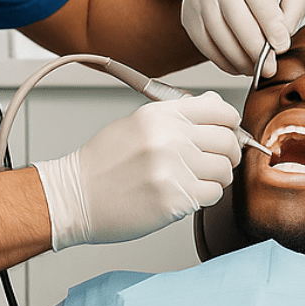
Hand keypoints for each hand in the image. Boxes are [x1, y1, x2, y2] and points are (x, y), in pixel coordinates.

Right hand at [34, 92, 242, 250]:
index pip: (219, 110)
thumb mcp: (138, 123)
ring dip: (217, 177)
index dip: (230, 123)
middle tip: (218, 160)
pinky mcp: (174, 199)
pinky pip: (213, 194)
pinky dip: (206, 196)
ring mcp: (172, 170)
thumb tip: (217, 106)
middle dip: (228, 153)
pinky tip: (188, 193)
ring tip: (198, 179)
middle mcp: (168, 138)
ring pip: (224, 170)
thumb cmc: (103, 163)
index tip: (228, 132)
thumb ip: (179, 114)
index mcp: (160, 115)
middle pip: (227, 141)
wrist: (74, 197)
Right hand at [180, 0, 304, 76]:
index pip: (262, 5)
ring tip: (255, 68)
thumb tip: (283, 37)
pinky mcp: (188, 15)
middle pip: (239, 24)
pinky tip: (237, 63)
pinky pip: (205, 46)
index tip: (281, 46)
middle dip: (257, 52)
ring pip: (220, 38)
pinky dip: (223, 61)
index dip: (273, 30)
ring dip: (240, 60)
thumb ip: (293, 9)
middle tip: (269, 67)